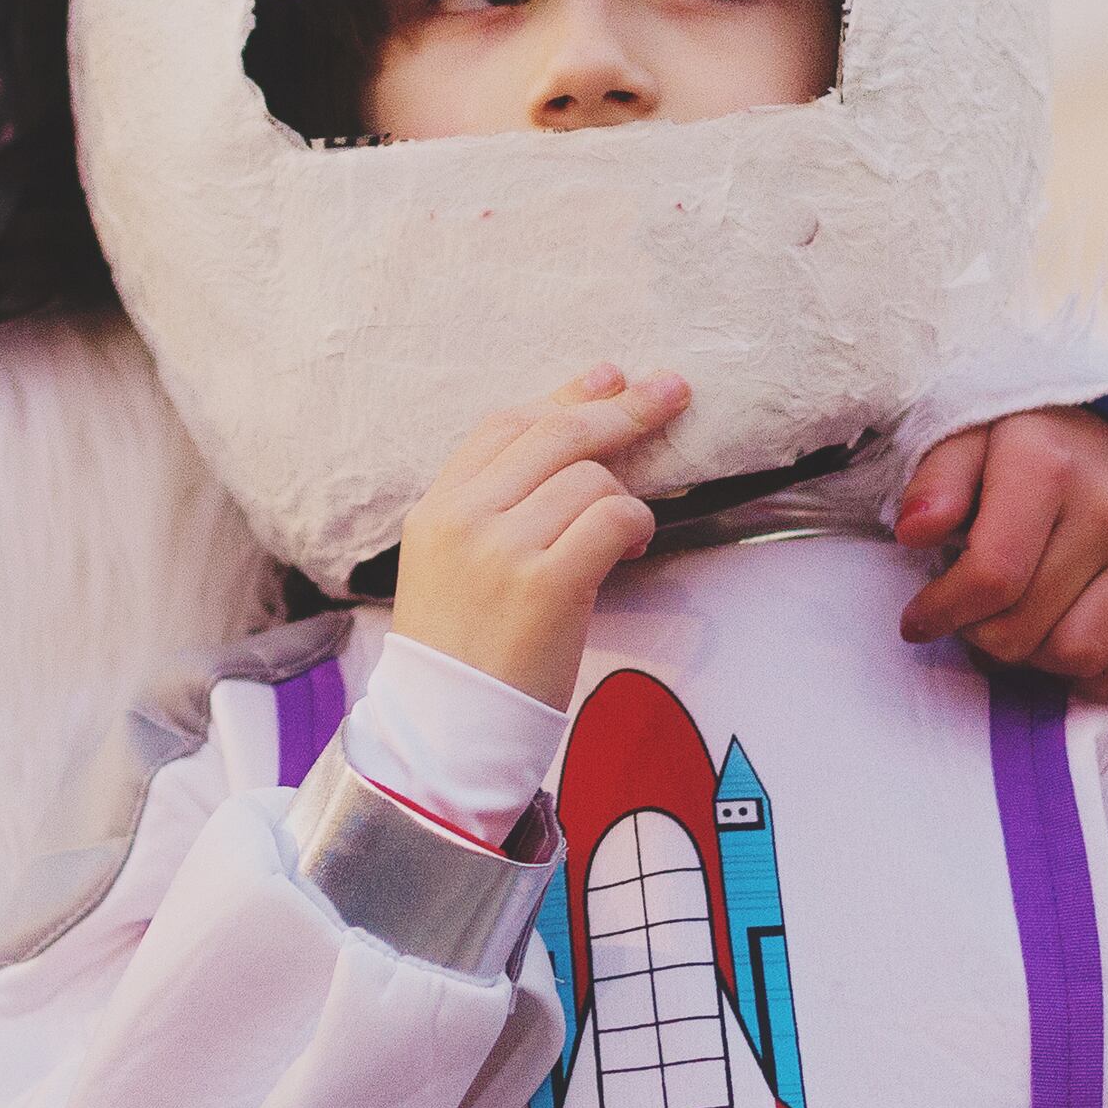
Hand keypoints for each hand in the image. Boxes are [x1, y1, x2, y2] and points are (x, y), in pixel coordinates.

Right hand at [391, 368, 684, 705]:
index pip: (505, 425)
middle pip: (555, 434)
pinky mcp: (546, 585)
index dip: (565, 395)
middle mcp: (464, 518)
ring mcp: (502, 549)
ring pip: (590, 478)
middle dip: (622, 407)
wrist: (448, 730)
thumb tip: (574, 444)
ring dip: (626, 496)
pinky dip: (636, 524)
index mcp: (437, 507)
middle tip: (670, 392)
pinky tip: (635, 546)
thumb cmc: (463, 652)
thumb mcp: (451, 564)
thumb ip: (494, 506)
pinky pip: (613, 518)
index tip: (610, 377)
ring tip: (628, 532)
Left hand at [892, 407, 1107, 697]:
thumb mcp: (970, 439)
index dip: (943, 613)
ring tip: (1021, 627)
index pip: (991, 576)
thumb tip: (915, 530)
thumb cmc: (1033, 447)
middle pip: (1027, 627)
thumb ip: (936, 482)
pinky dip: (1106, 673)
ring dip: (1037, 659)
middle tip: (974, 618)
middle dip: (983, 636)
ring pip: (1082, 654)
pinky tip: (1072, 648)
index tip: (919, 621)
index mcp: (1047, 466)